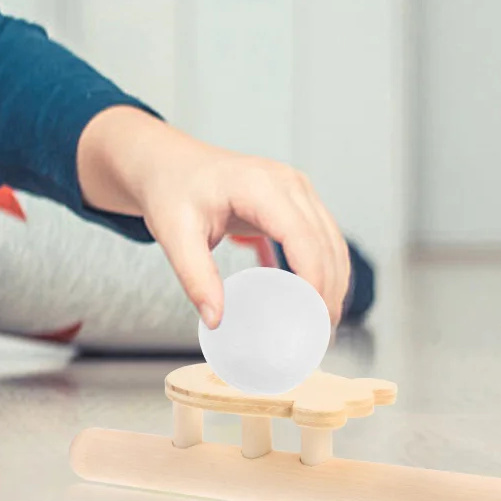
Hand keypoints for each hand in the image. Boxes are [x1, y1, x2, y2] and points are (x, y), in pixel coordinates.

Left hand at [77, 107, 350, 330]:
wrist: (167, 163)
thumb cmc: (170, 189)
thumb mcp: (174, 234)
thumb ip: (195, 277)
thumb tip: (216, 320)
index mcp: (258, 184)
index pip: (301, 235)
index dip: (314, 278)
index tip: (312, 319)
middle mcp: (286, 181)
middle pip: (324, 242)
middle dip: (328, 291)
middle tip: (318, 336)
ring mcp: (296, 188)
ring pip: (331, 241)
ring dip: (332, 283)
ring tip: (319, 325)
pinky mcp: (296, 200)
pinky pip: (322, 238)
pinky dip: (324, 269)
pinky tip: (314, 300)